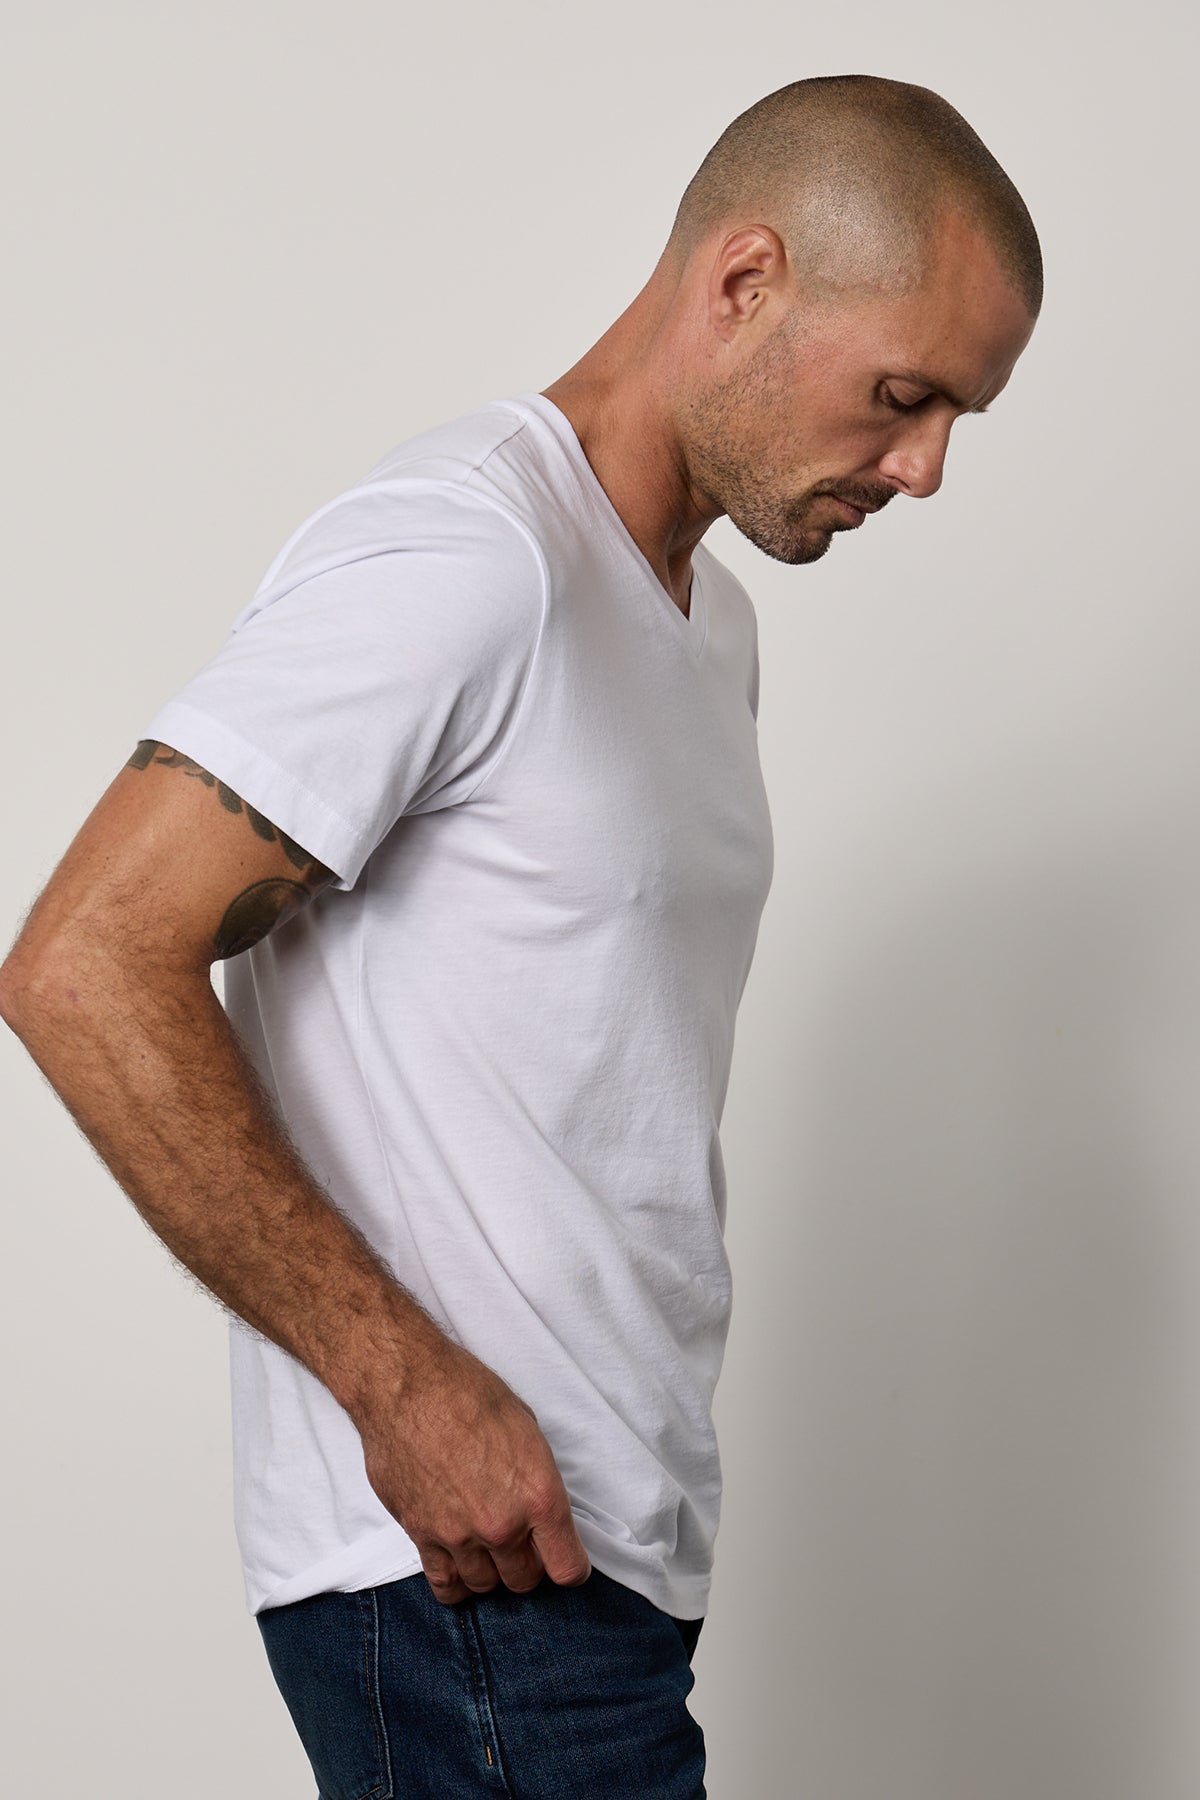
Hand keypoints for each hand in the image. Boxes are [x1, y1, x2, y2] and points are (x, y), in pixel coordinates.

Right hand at [357, 1338, 591, 1604]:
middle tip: (522, 1545)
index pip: (567, 1567)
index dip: (571, 1569)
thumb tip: (536, 1508)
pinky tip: (459, 1566)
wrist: (406, 1387)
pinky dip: (456, 1583)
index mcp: (538, 1495)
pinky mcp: (421, 1536)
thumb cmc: (468, 1392)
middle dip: (528, 1566)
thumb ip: (535, 1479)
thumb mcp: (526, 1428)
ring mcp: (459, 1536)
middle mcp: (502, 1525)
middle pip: (525, 1580)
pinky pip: (445, 1584)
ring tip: (488, 1548)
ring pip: (485, 1586)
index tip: (566, 1562)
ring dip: (491, 1572)